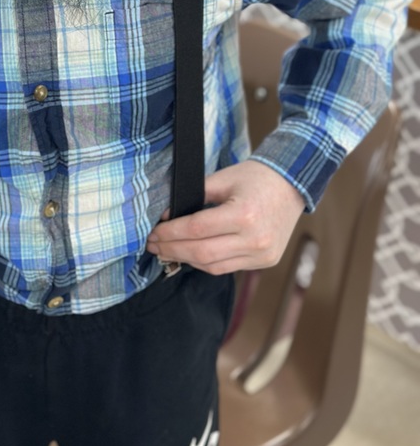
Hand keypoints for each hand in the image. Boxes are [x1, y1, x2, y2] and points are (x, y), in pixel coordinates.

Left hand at [146, 160, 304, 274]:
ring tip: (167, 251)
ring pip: (213, 266)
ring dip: (187, 260)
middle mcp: (255, 239)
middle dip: (173, 250)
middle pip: (202, 253)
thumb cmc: (256, 177)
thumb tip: (167, 215)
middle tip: (153, 245)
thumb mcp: (223, 178)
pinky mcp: (265, 262)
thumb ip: (194, 196)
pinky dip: (206, 262)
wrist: (292, 184)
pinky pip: (228, 268)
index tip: (154, 232)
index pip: (196, 228)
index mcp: (244, 214)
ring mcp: (262, 254)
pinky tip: (191, 254)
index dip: (170, 232)